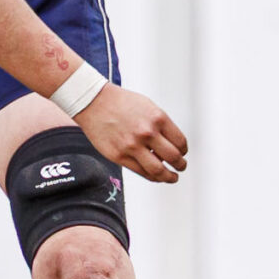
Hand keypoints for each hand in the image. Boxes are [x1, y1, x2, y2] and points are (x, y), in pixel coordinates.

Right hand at [74, 84, 189, 182]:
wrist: (94, 102)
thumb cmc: (121, 103)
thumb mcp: (148, 106)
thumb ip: (161, 125)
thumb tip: (172, 144)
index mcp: (158, 118)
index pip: (180, 142)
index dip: (184, 150)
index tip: (182, 153)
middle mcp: (147, 133)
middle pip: (173, 158)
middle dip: (180, 165)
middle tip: (181, 167)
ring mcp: (132, 146)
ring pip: (158, 170)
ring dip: (169, 177)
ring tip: (172, 177)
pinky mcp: (119, 156)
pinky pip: (141, 172)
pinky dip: (152, 177)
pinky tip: (155, 176)